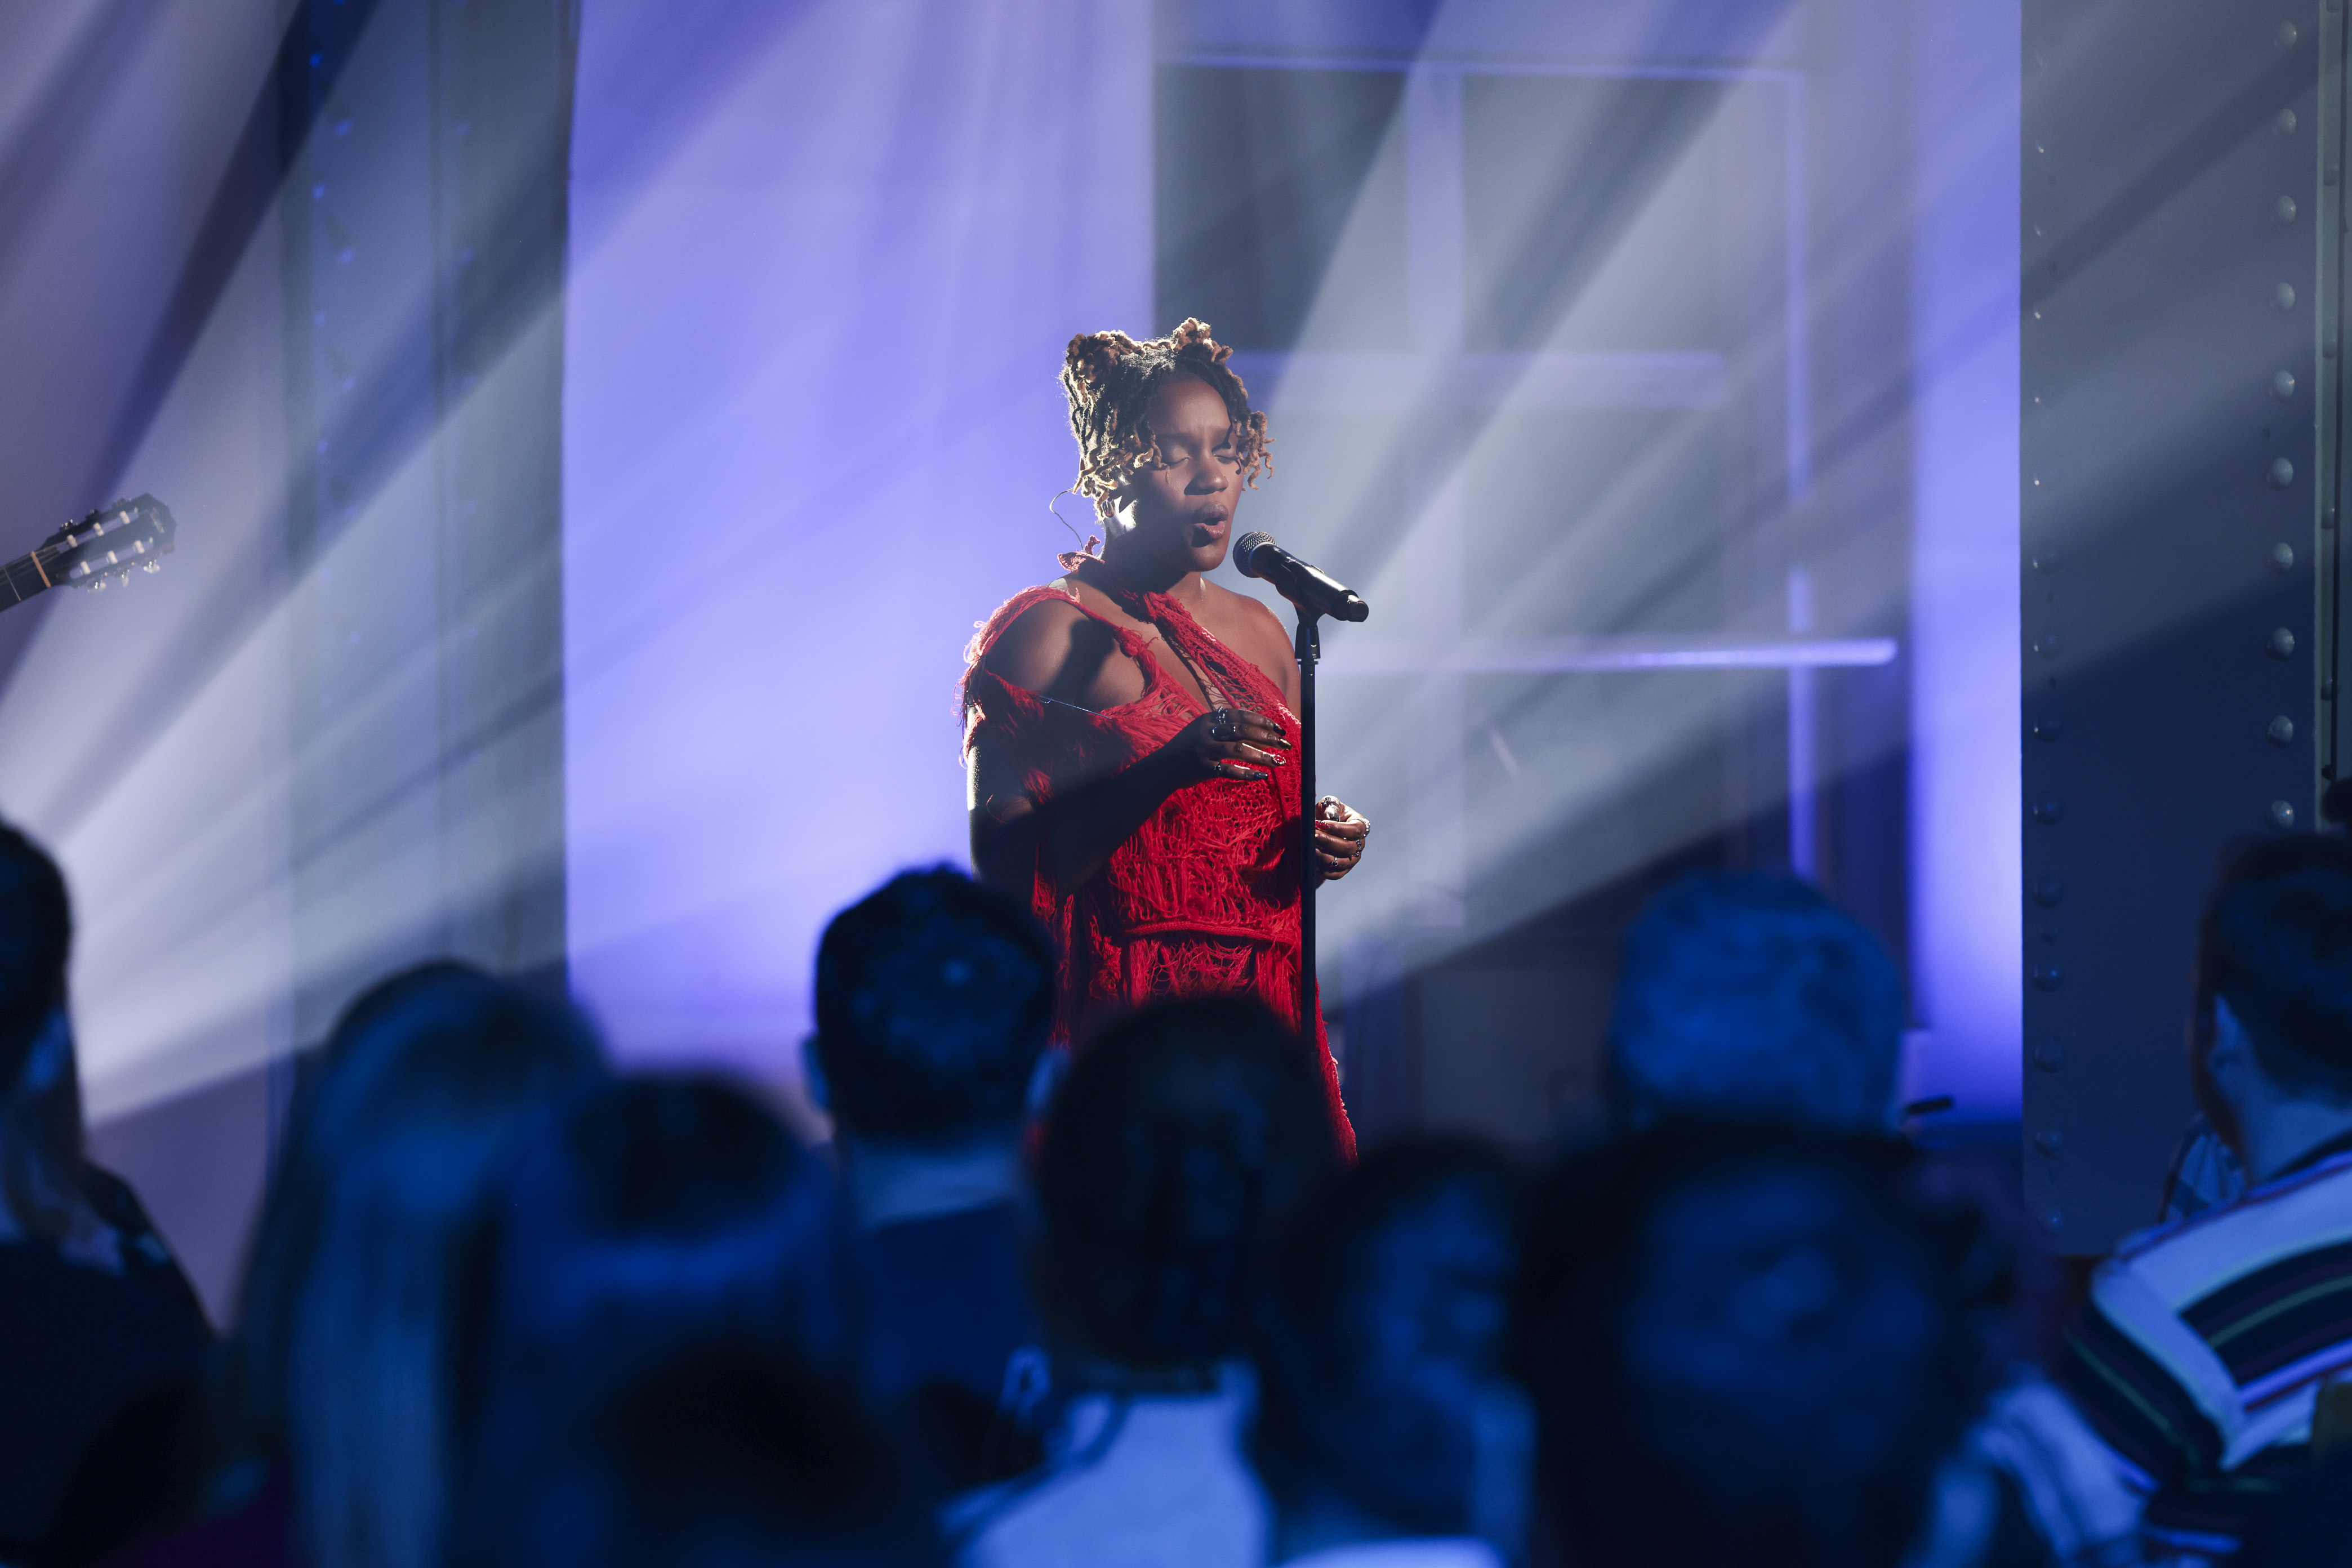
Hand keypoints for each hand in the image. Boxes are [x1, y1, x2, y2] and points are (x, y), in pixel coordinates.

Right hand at [1166, 707, 1290, 783]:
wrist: (1162, 767)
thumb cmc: (1186, 749)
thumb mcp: (1201, 729)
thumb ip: (1222, 725)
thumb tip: (1255, 727)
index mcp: (1209, 719)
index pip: (1241, 715)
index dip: (1262, 721)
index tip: (1279, 728)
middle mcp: (1207, 731)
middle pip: (1244, 731)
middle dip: (1268, 737)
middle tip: (1286, 744)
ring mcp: (1204, 750)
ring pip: (1240, 750)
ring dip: (1263, 756)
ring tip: (1279, 762)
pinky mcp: (1203, 768)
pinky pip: (1230, 771)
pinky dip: (1248, 773)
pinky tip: (1262, 776)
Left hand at [1313, 796, 1368, 881]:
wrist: (1317, 830)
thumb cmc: (1324, 814)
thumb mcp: (1327, 805)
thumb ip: (1330, 807)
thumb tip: (1331, 816)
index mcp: (1360, 825)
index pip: (1356, 830)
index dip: (1339, 828)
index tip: (1321, 824)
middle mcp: (1359, 844)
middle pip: (1348, 847)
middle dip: (1328, 842)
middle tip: (1313, 836)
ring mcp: (1352, 859)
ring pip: (1340, 862)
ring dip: (1323, 856)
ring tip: (1310, 848)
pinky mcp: (1342, 871)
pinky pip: (1334, 874)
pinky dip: (1322, 868)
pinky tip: (1311, 859)